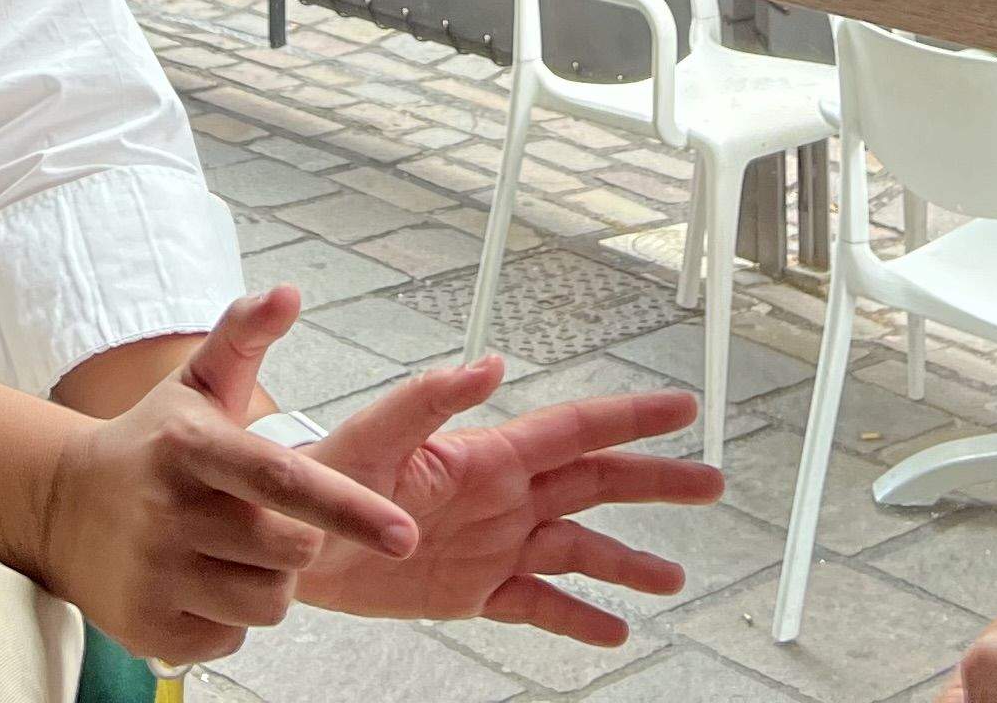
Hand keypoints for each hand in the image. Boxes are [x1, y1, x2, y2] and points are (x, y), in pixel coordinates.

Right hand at [34, 292, 420, 664]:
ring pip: (269, 603)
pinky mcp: (148, 629)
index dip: (350, 508)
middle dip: (300, 542)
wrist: (61, 507)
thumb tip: (289, 292)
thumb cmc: (153, 442)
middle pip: (291, 551)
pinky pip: (233, 638)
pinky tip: (199, 583)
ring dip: (269, 583)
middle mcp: (169, 513)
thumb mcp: (197, 382)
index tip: (404, 533)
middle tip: (264, 520)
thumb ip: (245, 335)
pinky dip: (230, 618)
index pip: (285, 480)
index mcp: (192, 447)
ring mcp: (154, 575)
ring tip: (231, 551)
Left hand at [227, 351, 722, 644]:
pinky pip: (537, 605)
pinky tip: (613, 632)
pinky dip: (578, 619)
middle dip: (655, 483)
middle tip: (711, 482)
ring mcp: (493, 543)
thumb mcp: (374, 433)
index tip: (684, 407)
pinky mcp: (473, 589)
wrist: (285, 541)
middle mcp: (503, 495)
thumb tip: (489, 364)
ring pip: (577, 550)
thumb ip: (430, 399)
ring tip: (673, 578)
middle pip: (597, 485)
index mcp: (488, 454)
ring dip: (626, 562)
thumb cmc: (321, 477)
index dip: (631, 418)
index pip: (576, 429)